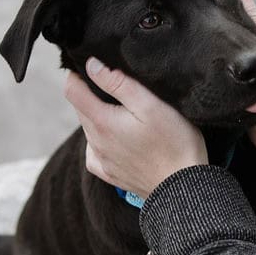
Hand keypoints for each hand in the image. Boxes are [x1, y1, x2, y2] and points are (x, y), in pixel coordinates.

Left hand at [64, 58, 207, 197]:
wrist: (183, 188)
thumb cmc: (174, 142)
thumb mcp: (150, 104)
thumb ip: (118, 83)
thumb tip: (91, 66)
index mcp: (102, 121)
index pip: (72, 91)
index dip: (77, 74)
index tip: (91, 67)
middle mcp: (95, 141)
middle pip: (80, 109)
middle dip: (90, 93)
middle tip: (114, 85)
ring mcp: (101, 160)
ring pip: (89, 129)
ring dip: (97, 116)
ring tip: (122, 111)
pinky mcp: (110, 174)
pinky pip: (94, 153)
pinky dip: (100, 141)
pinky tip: (116, 139)